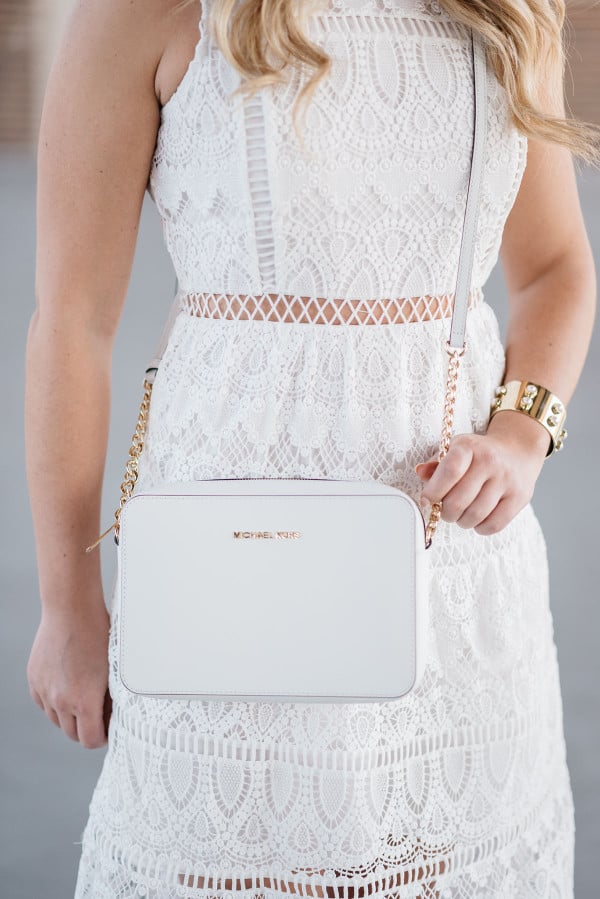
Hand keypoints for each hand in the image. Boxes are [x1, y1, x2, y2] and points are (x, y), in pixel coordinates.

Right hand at [26, 598, 111, 748]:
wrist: (72, 609)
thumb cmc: (99, 634)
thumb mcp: (114, 669)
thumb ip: (110, 698)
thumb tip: (112, 716)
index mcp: (84, 701)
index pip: (91, 741)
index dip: (103, 736)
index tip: (109, 727)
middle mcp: (60, 701)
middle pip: (72, 734)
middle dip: (87, 728)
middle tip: (99, 714)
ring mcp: (44, 691)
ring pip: (56, 720)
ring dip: (69, 715)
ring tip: (83, 696)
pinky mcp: (34, 679)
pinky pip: (44, 703)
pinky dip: (55, 701)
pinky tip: (68, 685)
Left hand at [416, 410, 549, 535]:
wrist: (518, 450)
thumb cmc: (479, 454)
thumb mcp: (456, 450)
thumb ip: (437, 464)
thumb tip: (420, 472)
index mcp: (469, 447)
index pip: (449, 471)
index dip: (433, 491)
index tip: (427, 499)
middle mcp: (490, 461)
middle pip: (458, 501)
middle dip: (446, 512)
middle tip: (446, 510)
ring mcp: (506, 480)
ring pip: (475, 515)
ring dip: (462, 521)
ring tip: (461, 515)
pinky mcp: (519, 497)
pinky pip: (494, 524)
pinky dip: (480, 528)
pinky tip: (477, 520)